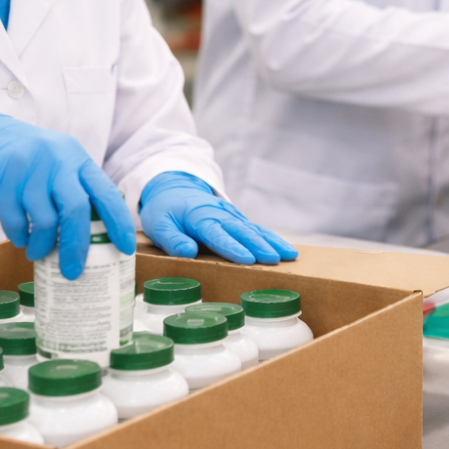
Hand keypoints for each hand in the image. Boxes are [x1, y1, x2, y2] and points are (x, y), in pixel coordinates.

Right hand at [0, 92, 136, 278]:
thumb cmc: (16, 154)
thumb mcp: (51, 159)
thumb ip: (70, 187)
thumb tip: (89, 234)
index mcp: (73, 155)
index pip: (105, 192)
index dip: (119, 222)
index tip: (125, 248)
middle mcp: (53, 158)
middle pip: (76, 210)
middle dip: (76, 247)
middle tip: (72, 271)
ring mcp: (24, 168)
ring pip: (44, 221)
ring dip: (41, 246)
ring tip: (36, 251)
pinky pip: (14, 223)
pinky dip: (18, 237)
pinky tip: (18, 237)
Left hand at [139, 172, 298, 265]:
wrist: (174, 188)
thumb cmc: (164, 211)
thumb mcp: (158, 225)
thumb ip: (172, 240)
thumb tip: (188, 252)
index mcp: (200, 217)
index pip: (218, 234)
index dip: (233, 247)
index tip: (248, 259)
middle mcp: (220, 215)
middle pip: (242, 231)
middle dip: (260, 246)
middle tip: (275, 260)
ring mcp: (231, 216)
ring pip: (255, 229)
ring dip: (272, 242)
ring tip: (290, 255)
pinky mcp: (237, 220)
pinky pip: (257, 229)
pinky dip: (272, 238)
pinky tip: (286, 249)